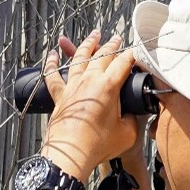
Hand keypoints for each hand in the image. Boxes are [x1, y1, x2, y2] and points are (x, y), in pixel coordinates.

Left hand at [38, 30, 141, 178]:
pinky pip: (53, 75)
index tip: (137, 52)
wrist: (70, 154)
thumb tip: (134, 114)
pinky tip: (53, 54)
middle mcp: (89, 81)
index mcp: (109, 86)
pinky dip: (52, 63)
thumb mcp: (128, 133)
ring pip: (79, 58)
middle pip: (102, 55)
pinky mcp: (59, 96)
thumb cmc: (97, 146)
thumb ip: (134, 119)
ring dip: (88, 44)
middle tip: (118, 39)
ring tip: (94, 35)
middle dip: (112, 45)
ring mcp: (72, 86)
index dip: (133, 55)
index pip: (124, 62)